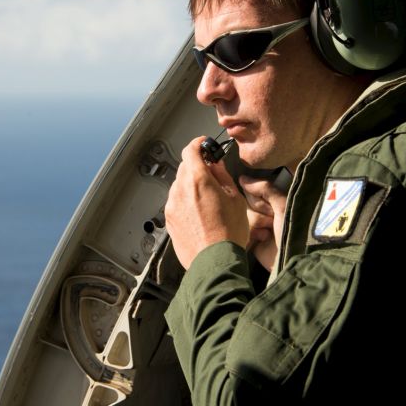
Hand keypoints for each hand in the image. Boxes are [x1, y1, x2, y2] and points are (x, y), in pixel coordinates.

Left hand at [165, 137, 248, 268]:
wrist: (214, 261)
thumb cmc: (228, 233)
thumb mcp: (235, 199)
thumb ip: (222, 176)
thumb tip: (216, 164)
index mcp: (198, 180)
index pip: (190, 150)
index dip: (198, 144)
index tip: (204, 146)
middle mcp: (180, 190)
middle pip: (184, 167)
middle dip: (197, 166)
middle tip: (211, 174)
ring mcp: (172, 205)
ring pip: (179, 185)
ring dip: (190, 185)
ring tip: (207, 199)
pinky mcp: (169, 219)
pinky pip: (176, 201)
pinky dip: (185, 200)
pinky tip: (199, 213)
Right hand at [239, 175, 287, 271]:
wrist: (292, 261)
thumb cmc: (292, 230)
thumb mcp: (283, 206)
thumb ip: (266, 189)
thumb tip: (243, 179)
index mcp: (276, 201)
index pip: (255, 190)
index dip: (259, 198)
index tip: (268, 207)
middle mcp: (267, 211)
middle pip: (246, 203)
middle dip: (258, 213)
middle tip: (272, 222)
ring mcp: (259, 226)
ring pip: (243, 217)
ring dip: (255, 225)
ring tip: (267, 235)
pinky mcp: (252, 240)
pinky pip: (240, 231)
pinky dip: (249, 235)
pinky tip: (259, 241)